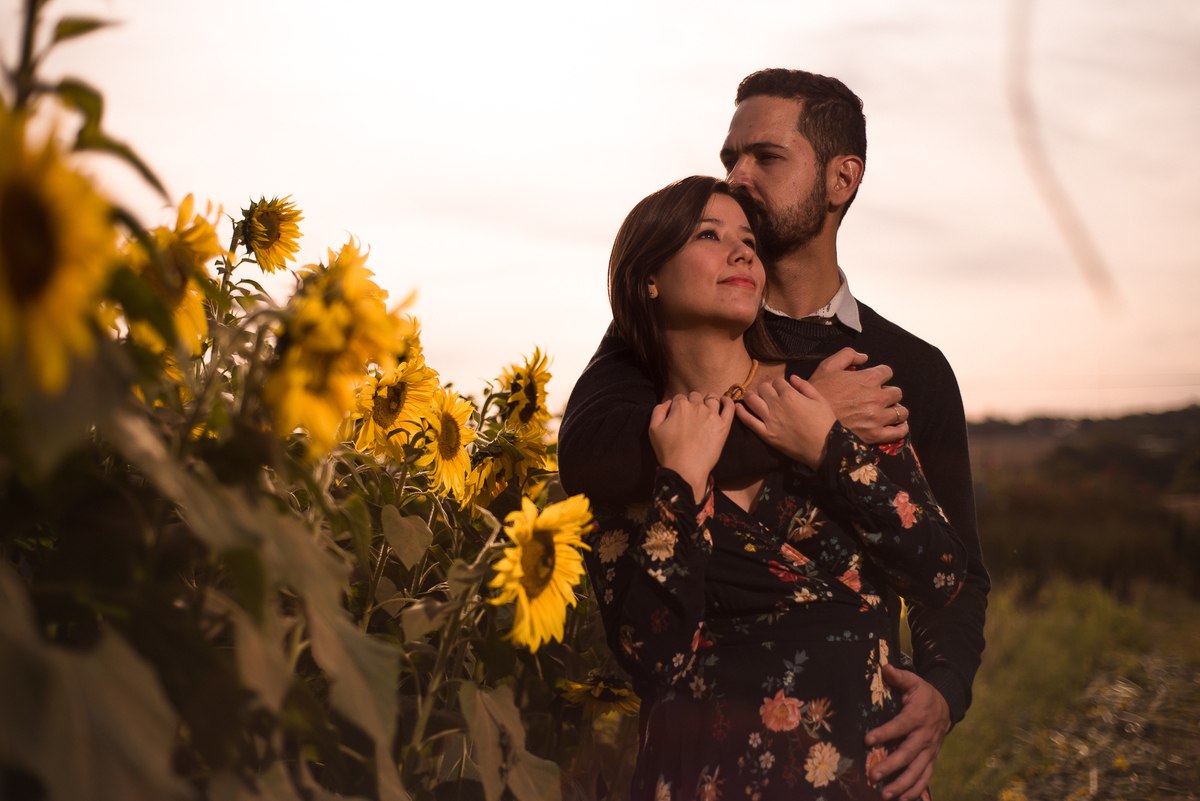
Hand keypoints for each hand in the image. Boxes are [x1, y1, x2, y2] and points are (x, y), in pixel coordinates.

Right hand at [649, 393, 734, 502]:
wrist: (685, 470)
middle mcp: (697, 407)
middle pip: (695, 396)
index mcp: (680, 406)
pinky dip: (728, 401)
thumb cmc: (668, 451)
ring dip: (708, 400)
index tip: (678, 414)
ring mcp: (712, 415)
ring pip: (712, 398)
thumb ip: (658, 411)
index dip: (678, 405)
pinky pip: (730, 407)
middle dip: (692, 402)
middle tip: (691, 414)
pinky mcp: (723, 426)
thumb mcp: (653, 429)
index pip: (679, 397)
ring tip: (707, 408)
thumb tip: (668, 403)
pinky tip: (724, 402)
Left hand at [734, 375, 834, 468]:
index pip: (776, 381)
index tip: (781, 389)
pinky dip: (741, 413)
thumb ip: (805, 386)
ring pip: (751, 400)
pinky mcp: (766, 434)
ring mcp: (769, 419)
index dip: (779, 384)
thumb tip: (792, 377)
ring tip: (753, 398)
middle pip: (762, 388)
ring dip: (750, 396)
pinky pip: (748, 421)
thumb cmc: (824, 423)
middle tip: (768, 394)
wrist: (824, 447)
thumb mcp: (819, 399)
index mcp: (790, 394)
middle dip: (765, 389)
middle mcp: (777, 404)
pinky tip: (737, 407)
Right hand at [808, 348, 908, 444]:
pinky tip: (898, 425)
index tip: (875, 380)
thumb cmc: (817, 392)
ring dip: (896, 409)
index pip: (887, 372)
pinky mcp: (875, 434)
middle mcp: (877, 397)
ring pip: (901, 411)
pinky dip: (901, 428)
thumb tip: (864, 357)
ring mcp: (877, 417)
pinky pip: (898, 432)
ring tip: (888, 411)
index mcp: (868, 379)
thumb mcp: (827, 366)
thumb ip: (847, 355)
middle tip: (878, 397)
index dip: (881, 374)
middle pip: (896, 392)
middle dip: (888, 393)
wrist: (808, 420)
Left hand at [864, 665, 950, 799]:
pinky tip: (902, 800)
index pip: (900, 726)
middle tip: (873, 775)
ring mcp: (930, 751)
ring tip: (885, 794)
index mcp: (918, 716)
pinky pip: (925, 778)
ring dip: (902, 785)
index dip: (884, 733)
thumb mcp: (913, 682)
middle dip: (891, 766)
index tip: (867, 740)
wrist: (947, 706)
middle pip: (908, 754)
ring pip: (917, 771)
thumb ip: (898, 676)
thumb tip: (884, 667)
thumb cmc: (923, 694)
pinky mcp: (931, 759)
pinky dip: (915, 791)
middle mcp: (925, 736)